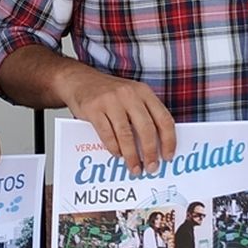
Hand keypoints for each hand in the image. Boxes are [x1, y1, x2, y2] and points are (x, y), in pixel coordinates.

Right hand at [59, 63, 175, 176]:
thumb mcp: (132, 96)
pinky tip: (117, 155)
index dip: (169, 140)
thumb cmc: (109, 93)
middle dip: (150, 152)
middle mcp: (129, 94)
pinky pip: (107, 134)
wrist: (79, 80)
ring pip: (126, 134)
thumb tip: (156, 146)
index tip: (168, 156)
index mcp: (144, 92)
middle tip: (152, 167)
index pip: (163, 118)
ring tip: (135, 168)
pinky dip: (114, 148)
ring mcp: (111, 101)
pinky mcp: (94, 108)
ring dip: (132, 155)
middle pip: (146, 128)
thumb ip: (144, 114)